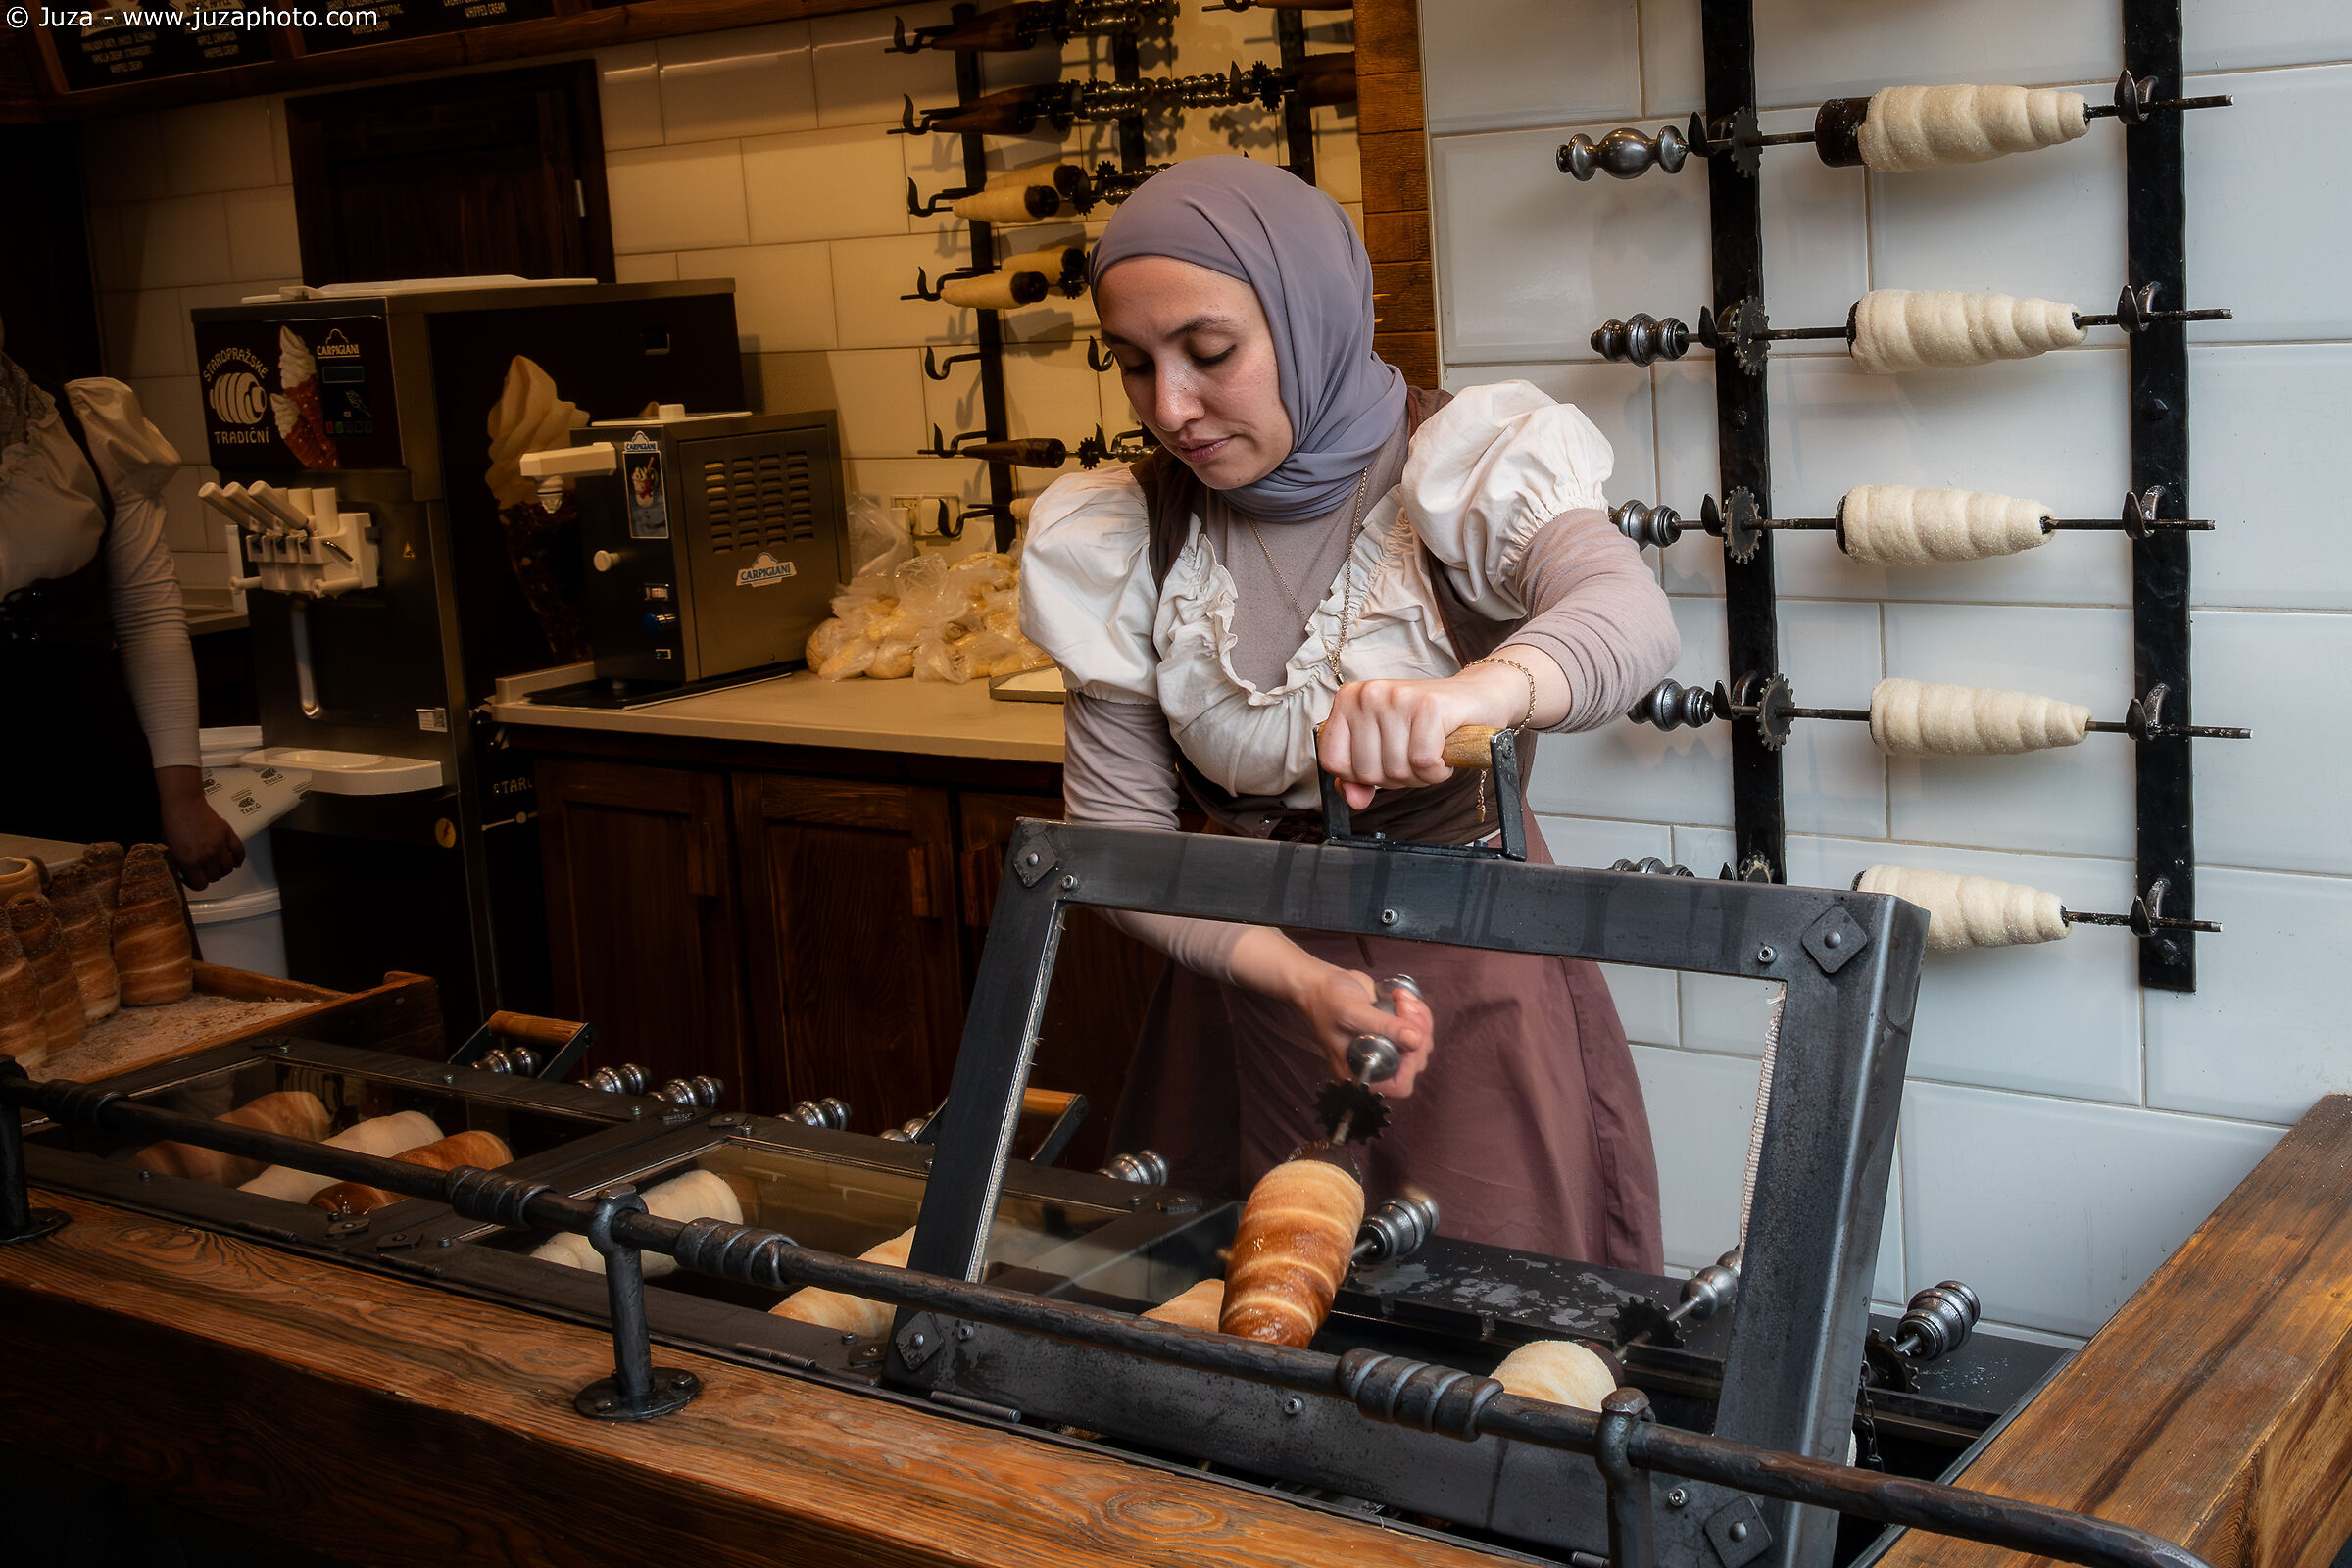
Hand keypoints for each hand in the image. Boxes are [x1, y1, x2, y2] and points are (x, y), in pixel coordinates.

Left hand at [154, 766, 244, 889]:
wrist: (183, 803)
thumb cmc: (172, 822)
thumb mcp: (169, 848)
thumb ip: (179, 864)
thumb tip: (186, 874)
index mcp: (189, 861)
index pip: (200, 885)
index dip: (195, 884)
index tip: (192, 878)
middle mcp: (207, 856)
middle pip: (216, 877)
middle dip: (208, 876)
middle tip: (203, 870)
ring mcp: (220, 845)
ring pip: (228, 868)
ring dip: (223, 869)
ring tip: (216, 864)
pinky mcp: (228, 834)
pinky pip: (240, 852)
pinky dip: (238, 859)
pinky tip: (234, 861)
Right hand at [1291, 966, 1435, 1097]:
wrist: (1322, 982)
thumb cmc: (1328, 1001)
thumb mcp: (1354, 1013)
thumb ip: (1385, 1027)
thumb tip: (1416, 1040)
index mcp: (1360, 1072)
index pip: (1399, 1085)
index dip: (1411, 1064)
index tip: (1409, 1034)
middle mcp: (1376, 1065)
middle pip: (1415, 1061)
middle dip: (1417, 1031)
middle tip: (1402, 1005)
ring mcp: (1388, 1048)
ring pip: (1421, 1043)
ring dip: (1419, 1017)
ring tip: (1399, 997)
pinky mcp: (1395, 1031)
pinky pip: (1419, 1028)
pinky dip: (1418, 1010)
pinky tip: (1400, 995)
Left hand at [1317, 662, 1534, 809]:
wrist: (1477, 698)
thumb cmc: (1426, 727)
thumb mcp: (1383, 750)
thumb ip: (1358, 777)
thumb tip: (1353, 800)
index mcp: (1348, 700)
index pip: (1332, 760)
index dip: (1360, 776)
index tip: (1383, 760)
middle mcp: (1368, 694)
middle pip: (1366, 771)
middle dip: (1396, 777)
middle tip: (1415, 756)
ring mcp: (1397, 698)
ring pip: (1395, 769)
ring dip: (1420, 775)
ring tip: (1431, 752)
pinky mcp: (1428, 706)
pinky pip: (1423, 763)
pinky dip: (1437, 770)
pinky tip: (1444, 752)